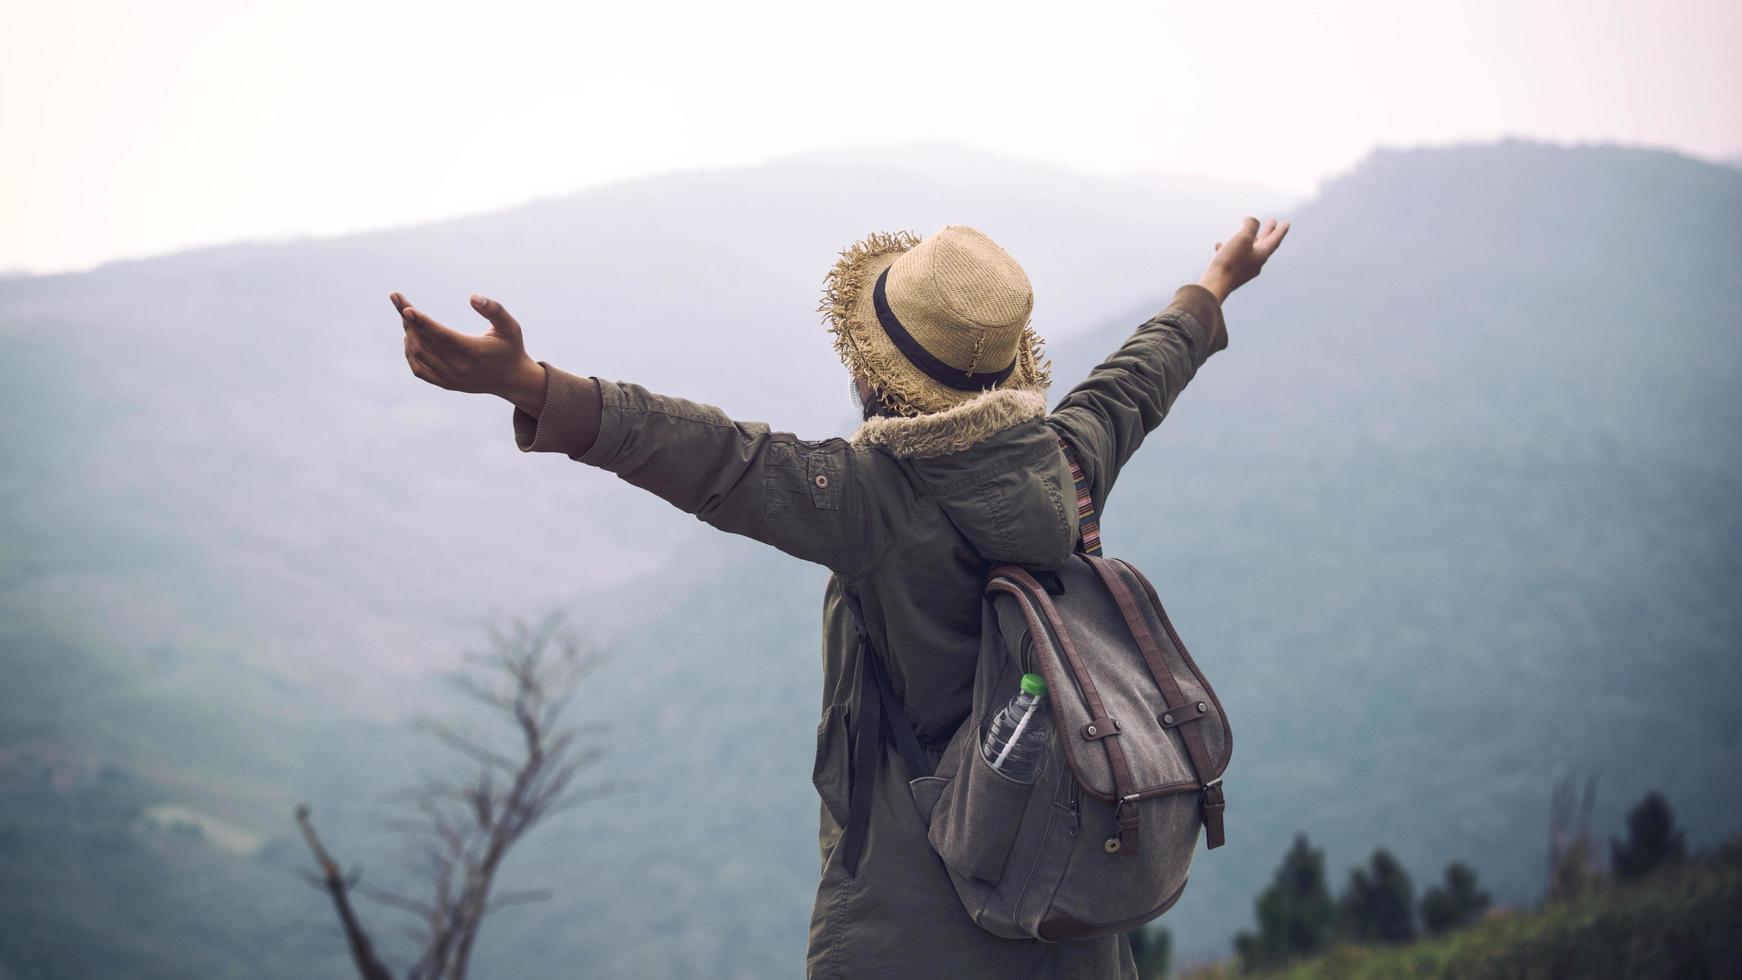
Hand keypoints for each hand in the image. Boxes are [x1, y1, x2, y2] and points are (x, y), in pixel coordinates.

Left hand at [391, 292, 546, 415]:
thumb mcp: (510, 326)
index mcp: (475, 352)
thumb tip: (472, 297)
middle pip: (425, 342)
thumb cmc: (510, 348)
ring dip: (409, 333)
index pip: (442, 336)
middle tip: (398, 299)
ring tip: (406, 315)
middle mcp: (460, 367)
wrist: (513, 381)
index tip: (406, 309)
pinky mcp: (446, 383)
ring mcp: (451, 378)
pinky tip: (409, 337)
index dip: (422, 322)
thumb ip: (495, 309)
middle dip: (408, 320)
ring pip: (418, 354)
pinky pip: (418, 370)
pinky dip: (410, 352)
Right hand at [1199, 217, 1290, 303]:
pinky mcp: (1231, 274)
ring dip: (1249, 240)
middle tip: (1272, 222)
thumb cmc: (1231, 261)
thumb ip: (1251, 225)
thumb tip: (1251, 220)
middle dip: (1267, 232)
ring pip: (1248, 251)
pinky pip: (1233, 257)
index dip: (1280, 230)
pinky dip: (1229, 248)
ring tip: (1247, 233)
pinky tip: (1219, 245)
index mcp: (1261, 255)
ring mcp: (1244, 270)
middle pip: (1263, 244)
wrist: (1215, 285)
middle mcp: (1255, 263)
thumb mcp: (1243, 237)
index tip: (1287, 223)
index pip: (1274, 240)